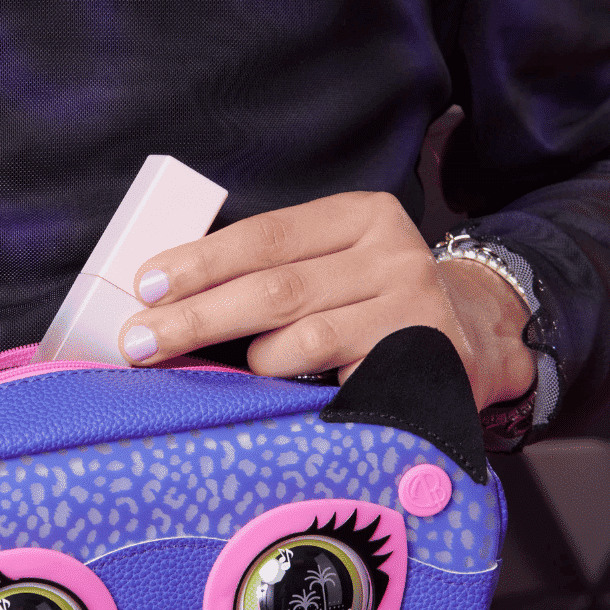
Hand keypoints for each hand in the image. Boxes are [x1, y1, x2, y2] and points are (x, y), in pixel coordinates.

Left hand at [118, 191, 535, 410]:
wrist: (469, 339)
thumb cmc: (370, 303)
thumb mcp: (330, 263)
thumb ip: (270, 268)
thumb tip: (170, 297)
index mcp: (359, 216)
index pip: (265, 236)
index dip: (200, 263)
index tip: (146, 287)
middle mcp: (392, 254)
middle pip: (274, 287)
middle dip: (197, 317)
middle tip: (140, 341)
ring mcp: (411, 309)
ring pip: (303, 336)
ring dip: (251, 360)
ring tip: (234, 370)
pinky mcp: (420, 363)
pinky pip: (336, 380)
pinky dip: (294, 388)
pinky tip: (276, 393)